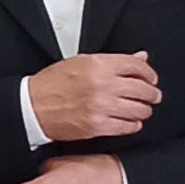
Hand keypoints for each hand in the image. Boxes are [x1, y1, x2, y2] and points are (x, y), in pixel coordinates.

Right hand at [27, 53, 162, 141]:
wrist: (32, 107)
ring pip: (140, 109)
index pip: (137, 66)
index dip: (149, 73)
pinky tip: (129, 121)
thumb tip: (140, 57)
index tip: (151, 78)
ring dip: (144, 110)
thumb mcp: (81, 63)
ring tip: (141, 109)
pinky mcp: (98, 126)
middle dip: (152, 93)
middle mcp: (102, 85)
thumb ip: (113, 61)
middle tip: (152, 95)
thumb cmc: (53, 85)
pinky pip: (128, 126)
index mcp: (97, 65)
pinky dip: (133, 124)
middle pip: (143, 89)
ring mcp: (101, 107)